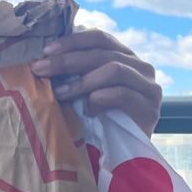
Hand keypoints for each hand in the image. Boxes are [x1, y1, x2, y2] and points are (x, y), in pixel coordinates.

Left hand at [29, 27, 161, 136]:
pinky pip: (121, 94)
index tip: (46, 51)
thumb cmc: (101, 119)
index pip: (100, 37)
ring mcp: (149, 86)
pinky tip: (87, 111)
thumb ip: (78, 71)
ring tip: (60, 93)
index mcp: (125, 57)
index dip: (72, 41)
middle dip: (67, 61)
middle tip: (41, 69)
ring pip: (114, 69)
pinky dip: (98, 99)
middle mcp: (141, 67)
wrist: (124, 154)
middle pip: (102, 53)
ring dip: (81, 81)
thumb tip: (46, 56)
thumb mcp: (87, 89)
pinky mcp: (150, 108)